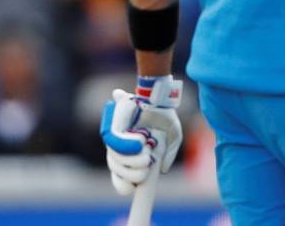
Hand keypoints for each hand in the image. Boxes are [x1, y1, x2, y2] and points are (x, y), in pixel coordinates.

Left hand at [100, 76, 182, 195]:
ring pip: (115, 162)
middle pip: (117, 174)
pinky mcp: (111, 130)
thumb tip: (163, 170)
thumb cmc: (164, 116)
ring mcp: (114, 141)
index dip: (124, 185)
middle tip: (148, 162)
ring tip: (147, 148)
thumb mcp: (172, 137)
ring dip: (132, 160)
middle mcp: (120, 150)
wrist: (159, 97)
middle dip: (133, 174)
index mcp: (132, 156)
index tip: (134, 187)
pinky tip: (141, 140)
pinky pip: (115, 145)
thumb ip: (169, 154)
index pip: (120, 178)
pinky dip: (127, 146)